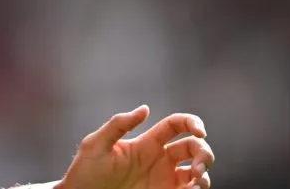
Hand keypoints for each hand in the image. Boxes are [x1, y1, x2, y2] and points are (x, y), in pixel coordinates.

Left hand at [61, 105, 213, 188]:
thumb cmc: (85, 172)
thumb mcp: (96, 144)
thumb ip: (118, 125)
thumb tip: (145, 108)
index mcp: (146, 143)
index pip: (176, 125)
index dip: (193, 123)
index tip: (201, 131)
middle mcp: (160, 160)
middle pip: (194, 148)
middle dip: (204, 153)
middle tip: (197, 168)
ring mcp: (164, 180)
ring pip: (198, 172)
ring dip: (204, 175)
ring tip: (195, 183)